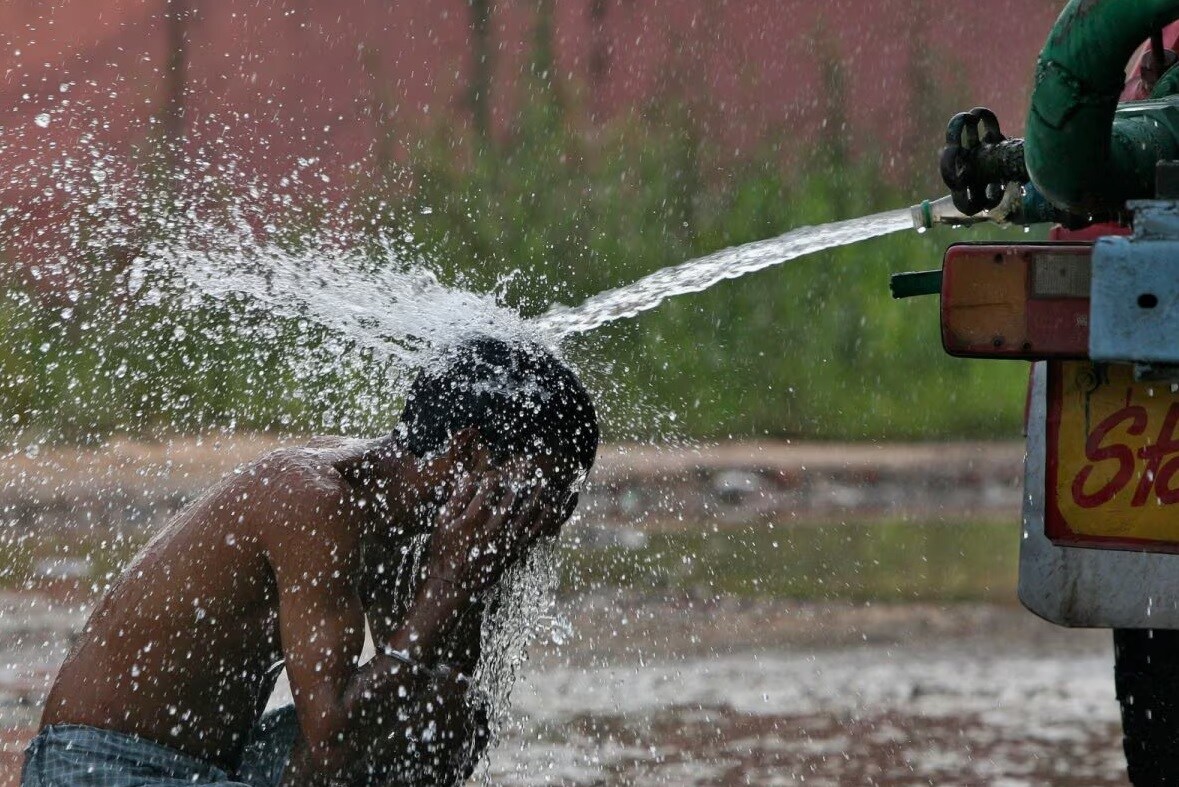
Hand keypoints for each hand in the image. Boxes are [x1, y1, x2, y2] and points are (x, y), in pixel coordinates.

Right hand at [425, 470, 552, 592]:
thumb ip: (456, 499)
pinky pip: (534, 533)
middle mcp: (494, 526)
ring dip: (537, 496)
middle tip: (528, 465)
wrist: (453, 585)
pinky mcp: (514, 551)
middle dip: (521, 479)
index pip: (490, 487)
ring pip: (528, 513)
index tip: (497, 473)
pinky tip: (551, 509)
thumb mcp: (441, 523)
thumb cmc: (444, 552)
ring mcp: (506, 540)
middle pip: (513, 496)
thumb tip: (470, 478)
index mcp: (474, 517)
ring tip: (543, 483)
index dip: (495, 476)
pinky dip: (545, 520)